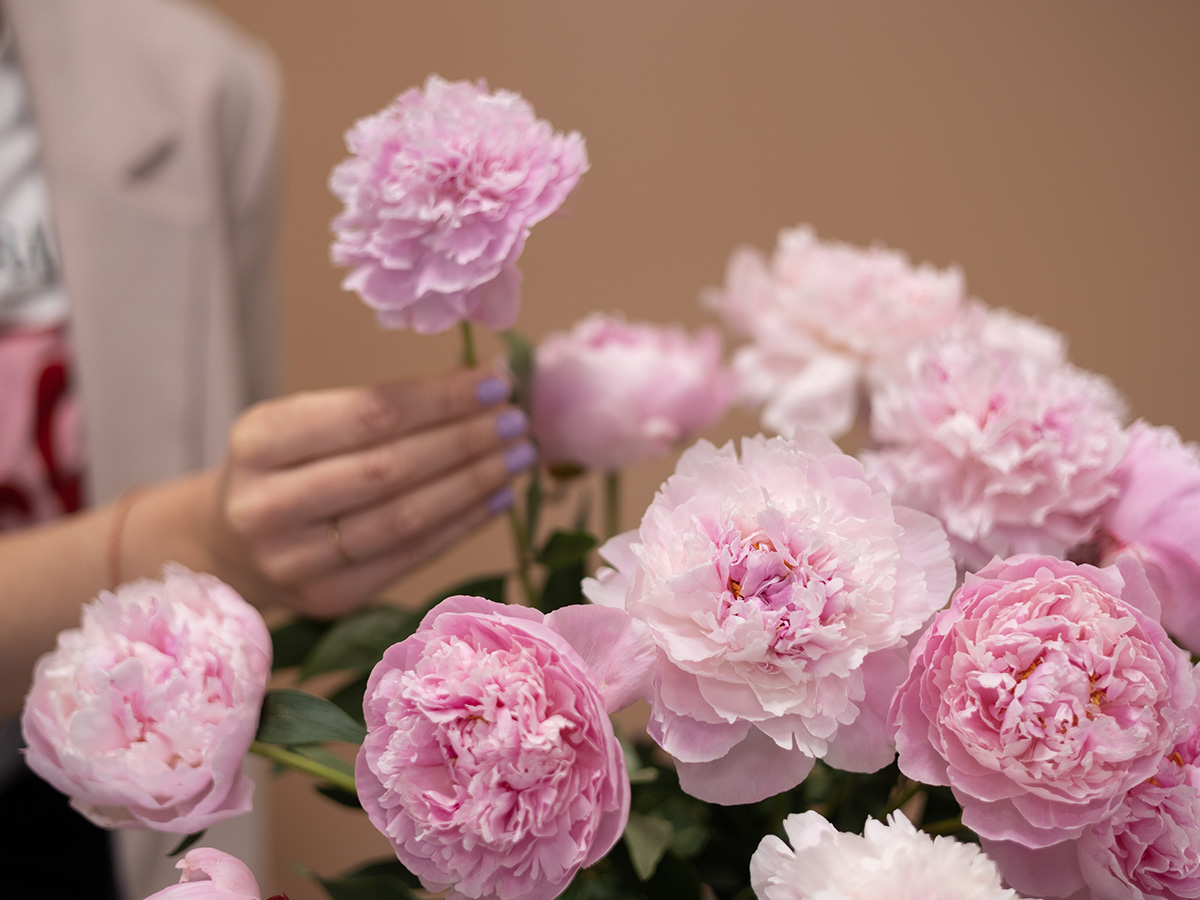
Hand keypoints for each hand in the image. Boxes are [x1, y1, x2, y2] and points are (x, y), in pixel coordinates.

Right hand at [207, 367, 533, 616]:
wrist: (228, 546)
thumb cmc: (284, 468)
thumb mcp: (304, 423)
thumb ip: (377, 409)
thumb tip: (482, 387)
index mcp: (259, 440)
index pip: (370, 414)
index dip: (441, 399)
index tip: (495, 382)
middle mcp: (267, 504)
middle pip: (391, 468)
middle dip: (466, 440)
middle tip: (518, 420)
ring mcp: (295, 561)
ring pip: (405, 518)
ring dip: (474, 484)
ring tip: (518, 456)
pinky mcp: (328, 599)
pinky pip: (410, 556)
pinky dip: (462, 525)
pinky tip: (497, 498)